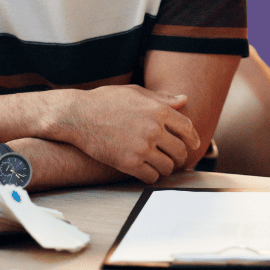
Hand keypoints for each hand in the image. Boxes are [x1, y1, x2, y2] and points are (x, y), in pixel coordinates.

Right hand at [54, 85, 200, 183]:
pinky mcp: (129, 163)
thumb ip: (162, 98)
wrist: (77, 115)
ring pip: (168, 166)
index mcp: (158, 110)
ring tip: (159, 165)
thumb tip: (184, 100)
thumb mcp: (135, 93)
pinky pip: (152, 177)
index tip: (193, 145)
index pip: (188, 129)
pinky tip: (146, 171)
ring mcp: (142, 147)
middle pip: (180, 150)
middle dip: (179, 156)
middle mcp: (154, 129)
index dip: (193, 139)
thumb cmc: (105, 101)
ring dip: (166, 168)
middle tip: (174, 159)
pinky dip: (152, 176)